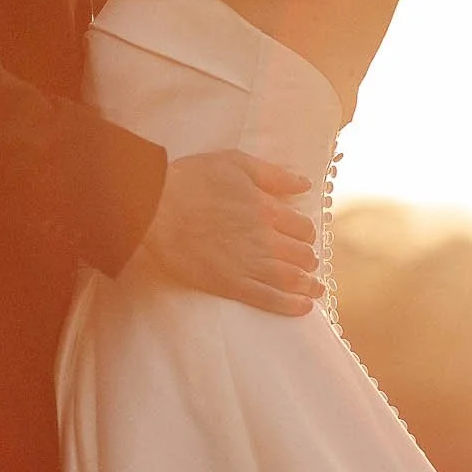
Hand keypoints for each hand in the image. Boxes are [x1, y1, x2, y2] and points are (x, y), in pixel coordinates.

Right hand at [143, 150, 323, 315]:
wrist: (156, 206)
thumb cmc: (192, 180)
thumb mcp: (236, 163)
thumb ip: (273, 174)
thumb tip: (304, 183)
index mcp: (267, 209)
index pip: (303, 227)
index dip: (306, 234)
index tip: (303, 238)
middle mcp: (265, 238)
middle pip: (302, 255)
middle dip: (308, 259)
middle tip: (308, 264)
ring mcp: (250, 263)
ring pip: (293, 278)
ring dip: (309, 285)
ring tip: (314, 289)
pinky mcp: (232, 284)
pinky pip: (270, 299)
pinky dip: (291, 305)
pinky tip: (303, 307)